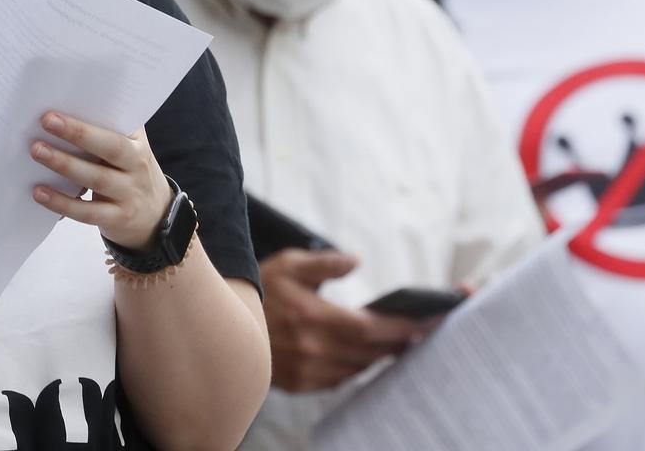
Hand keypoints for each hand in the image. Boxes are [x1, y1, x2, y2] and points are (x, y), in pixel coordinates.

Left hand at [30, 111, 172, 250]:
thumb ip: (108, 134)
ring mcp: (129, 194)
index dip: (90, 118)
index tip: (61, 109)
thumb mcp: (130, 152)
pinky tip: (40, 193)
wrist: (155, 216)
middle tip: (47, 121)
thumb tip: (63, 115)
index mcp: (138, 144)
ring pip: (97, 179)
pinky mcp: (118, 218)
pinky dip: (62, 203)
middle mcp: (138, 166)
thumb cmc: (129, 174)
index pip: (118, 125)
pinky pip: (87, 212)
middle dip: (78, 133)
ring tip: (38, 152)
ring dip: (65, 164)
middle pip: (111, 148)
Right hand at [261, 249, 424, 392]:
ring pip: (357, 369)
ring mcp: (305, 370)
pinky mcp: (299, 384)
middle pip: (369, 352)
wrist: (222, 325)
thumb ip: (326, 263)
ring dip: (379, 359)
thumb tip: (356, 260)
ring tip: (398, 346)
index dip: (399, 328)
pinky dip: (356, 370)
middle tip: (420, 336)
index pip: (368, 327)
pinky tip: (365, 358)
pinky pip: (339, 381)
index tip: (422, 325)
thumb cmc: (260, 289)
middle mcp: (311, 348)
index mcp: (312, 316)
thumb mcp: (290, 265)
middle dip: (397, 344)